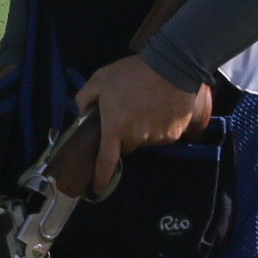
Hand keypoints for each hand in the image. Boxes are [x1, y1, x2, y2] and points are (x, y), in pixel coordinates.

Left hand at [71, 55, 213, 193]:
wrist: (171, 68)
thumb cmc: (131, 73)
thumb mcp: (100, 80)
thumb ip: (86, 98)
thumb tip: (83, 113)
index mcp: (115, 128)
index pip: (106, 161)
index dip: (100, 177)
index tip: (96, 189)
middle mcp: (136, 137)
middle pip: (126, 145)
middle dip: (122, 134)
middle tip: (125, 111)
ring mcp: (157, 137)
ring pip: (144, 140)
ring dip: (141, 129)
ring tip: (143, 105)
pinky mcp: (174, 134)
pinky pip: (161, 135)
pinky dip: (158, 126)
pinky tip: (158, 108)